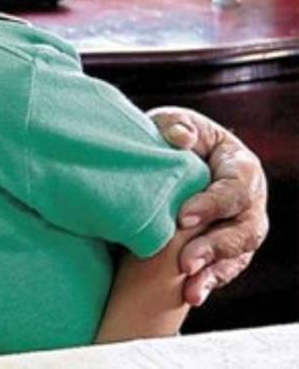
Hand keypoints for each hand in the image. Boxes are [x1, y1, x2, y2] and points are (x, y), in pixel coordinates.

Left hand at [149, 106, 268, 305]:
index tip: (182, 218)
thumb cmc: (174, 137)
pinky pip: (225, 269)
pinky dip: (209, 283)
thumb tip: (180, 138)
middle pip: (244, 229)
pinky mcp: (228, 248)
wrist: (169, 159)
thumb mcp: (173, 122)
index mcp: (241, 166)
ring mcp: (242, 227)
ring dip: (213, 272)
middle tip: (185, 262)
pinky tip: (191, 295)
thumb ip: (176, 125)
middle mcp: (250, 201)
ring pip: (238, 255)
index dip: (212, 205)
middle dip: (215, 247)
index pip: (234, 189)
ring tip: (190, 289)